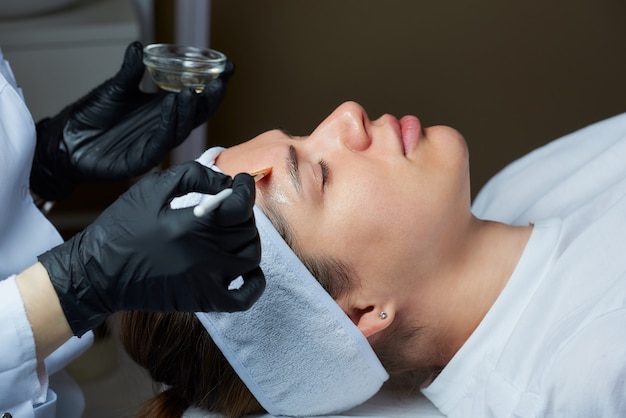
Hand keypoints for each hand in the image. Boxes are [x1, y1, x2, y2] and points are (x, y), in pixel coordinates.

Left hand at [30, 41, 234, 200]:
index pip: (194, 99)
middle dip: (210, 99)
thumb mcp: (115, 89)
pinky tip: (172, 105)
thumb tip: (138, 47)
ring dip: (190, 110)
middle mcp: (164, 127)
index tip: (227, 68)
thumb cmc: (91, 118)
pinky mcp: (143, 158)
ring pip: (182, 128)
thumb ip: (130, 72)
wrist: (66, 143)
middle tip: (220, 82)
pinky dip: (169, 123)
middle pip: (196, 115)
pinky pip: (161, 140)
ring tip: (194, 90)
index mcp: (162, 111)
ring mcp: (155, 143)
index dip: (211, 85)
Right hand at [38, 162, 264, 335]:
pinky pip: (244, 298)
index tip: (241, 182)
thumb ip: (192, 177)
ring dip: (248, 241)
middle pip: (246, 230)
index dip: (245, 189)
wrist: (96, 275)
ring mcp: (206, 281)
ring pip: (250, 258)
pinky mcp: (203, 302)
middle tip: (228, 206)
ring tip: (232, 232)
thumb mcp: (150, 190)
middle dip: (242, 213)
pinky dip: (255, 284)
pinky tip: (248, 270)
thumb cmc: (120, 228)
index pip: (239, 206)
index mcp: (190, 225)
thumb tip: (225, 182)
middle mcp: (203, 255)